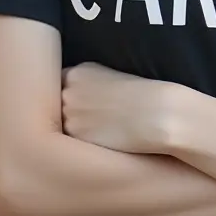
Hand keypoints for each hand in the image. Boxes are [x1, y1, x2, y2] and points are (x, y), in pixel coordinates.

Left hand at [61, 62, 178, 154]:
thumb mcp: (113, 77)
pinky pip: (70, 143)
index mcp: (78, 71)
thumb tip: (77, 101)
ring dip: (75, 128)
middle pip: (58, 104)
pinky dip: (82, 143)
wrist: (157, 114)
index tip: (91, 101)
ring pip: (63, 125)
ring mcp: (68, 114)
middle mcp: (67, 90)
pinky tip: (104, 139)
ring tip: (103, 128)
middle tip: (99, 116)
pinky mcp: (74, 137)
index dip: (75, 95)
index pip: (61, 84)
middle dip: (72, 111)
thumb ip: (89, 85)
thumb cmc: (143, 96)